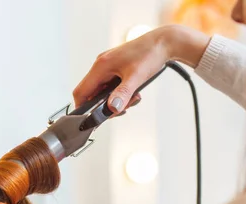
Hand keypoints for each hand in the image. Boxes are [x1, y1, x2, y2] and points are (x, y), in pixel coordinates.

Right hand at [73, 25, 209, 113]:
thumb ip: (122, 94)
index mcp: (101, 66)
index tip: (92, 119)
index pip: (81, 92)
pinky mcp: (116, 67)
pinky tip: (134, 91)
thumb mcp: (136, 78)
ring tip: (132, 98)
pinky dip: (120, 93)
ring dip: (116, 99)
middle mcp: (101, 65)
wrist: (164, 41)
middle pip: (92, 93)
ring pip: (103, 91)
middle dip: (105, 105)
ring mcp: (108, 65)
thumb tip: (112, 109)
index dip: (82, 108)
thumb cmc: (150, 54)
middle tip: (122, 108)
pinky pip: (111, 85)